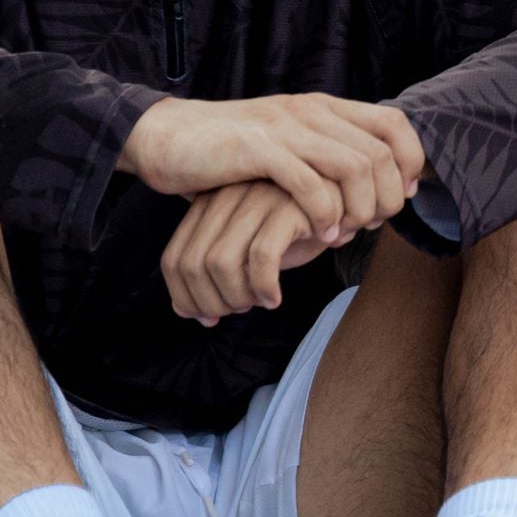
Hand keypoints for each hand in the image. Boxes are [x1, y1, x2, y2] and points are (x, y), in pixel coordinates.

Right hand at [119, 95, 426, 244]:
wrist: (166, 138)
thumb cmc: (230, 154)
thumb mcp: (288, 146)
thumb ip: (326, 158)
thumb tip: (374, 191)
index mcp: (322, 108)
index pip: (394, 123)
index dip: (410, 160)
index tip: (403, 196)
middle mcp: (310, 111)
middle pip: (382, 152)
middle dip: (388, 197)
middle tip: (373, 225)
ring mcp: (286, 128)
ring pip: (355, 167)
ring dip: (361, 208)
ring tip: (348, 233)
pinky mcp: (259, 150)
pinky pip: (311, 184)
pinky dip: (326, 215)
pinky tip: (321, 236)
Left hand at [161, 181, 331, 324]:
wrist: (343, 200)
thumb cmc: (292, 228)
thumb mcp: (247, 246)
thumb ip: (213, 272)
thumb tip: (184, 311)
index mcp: (207, 205)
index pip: (173, 260)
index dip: (184, 297)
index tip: (206, 317)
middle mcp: (225, 198)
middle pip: (193, 265)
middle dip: (210, 302)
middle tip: (236, 312)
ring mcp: (255, 200)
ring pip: (221, 263)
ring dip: (236, 296)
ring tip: (256, 303)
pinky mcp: (287, 207)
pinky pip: (262, 257)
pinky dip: (264, 286)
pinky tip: (275, 298)